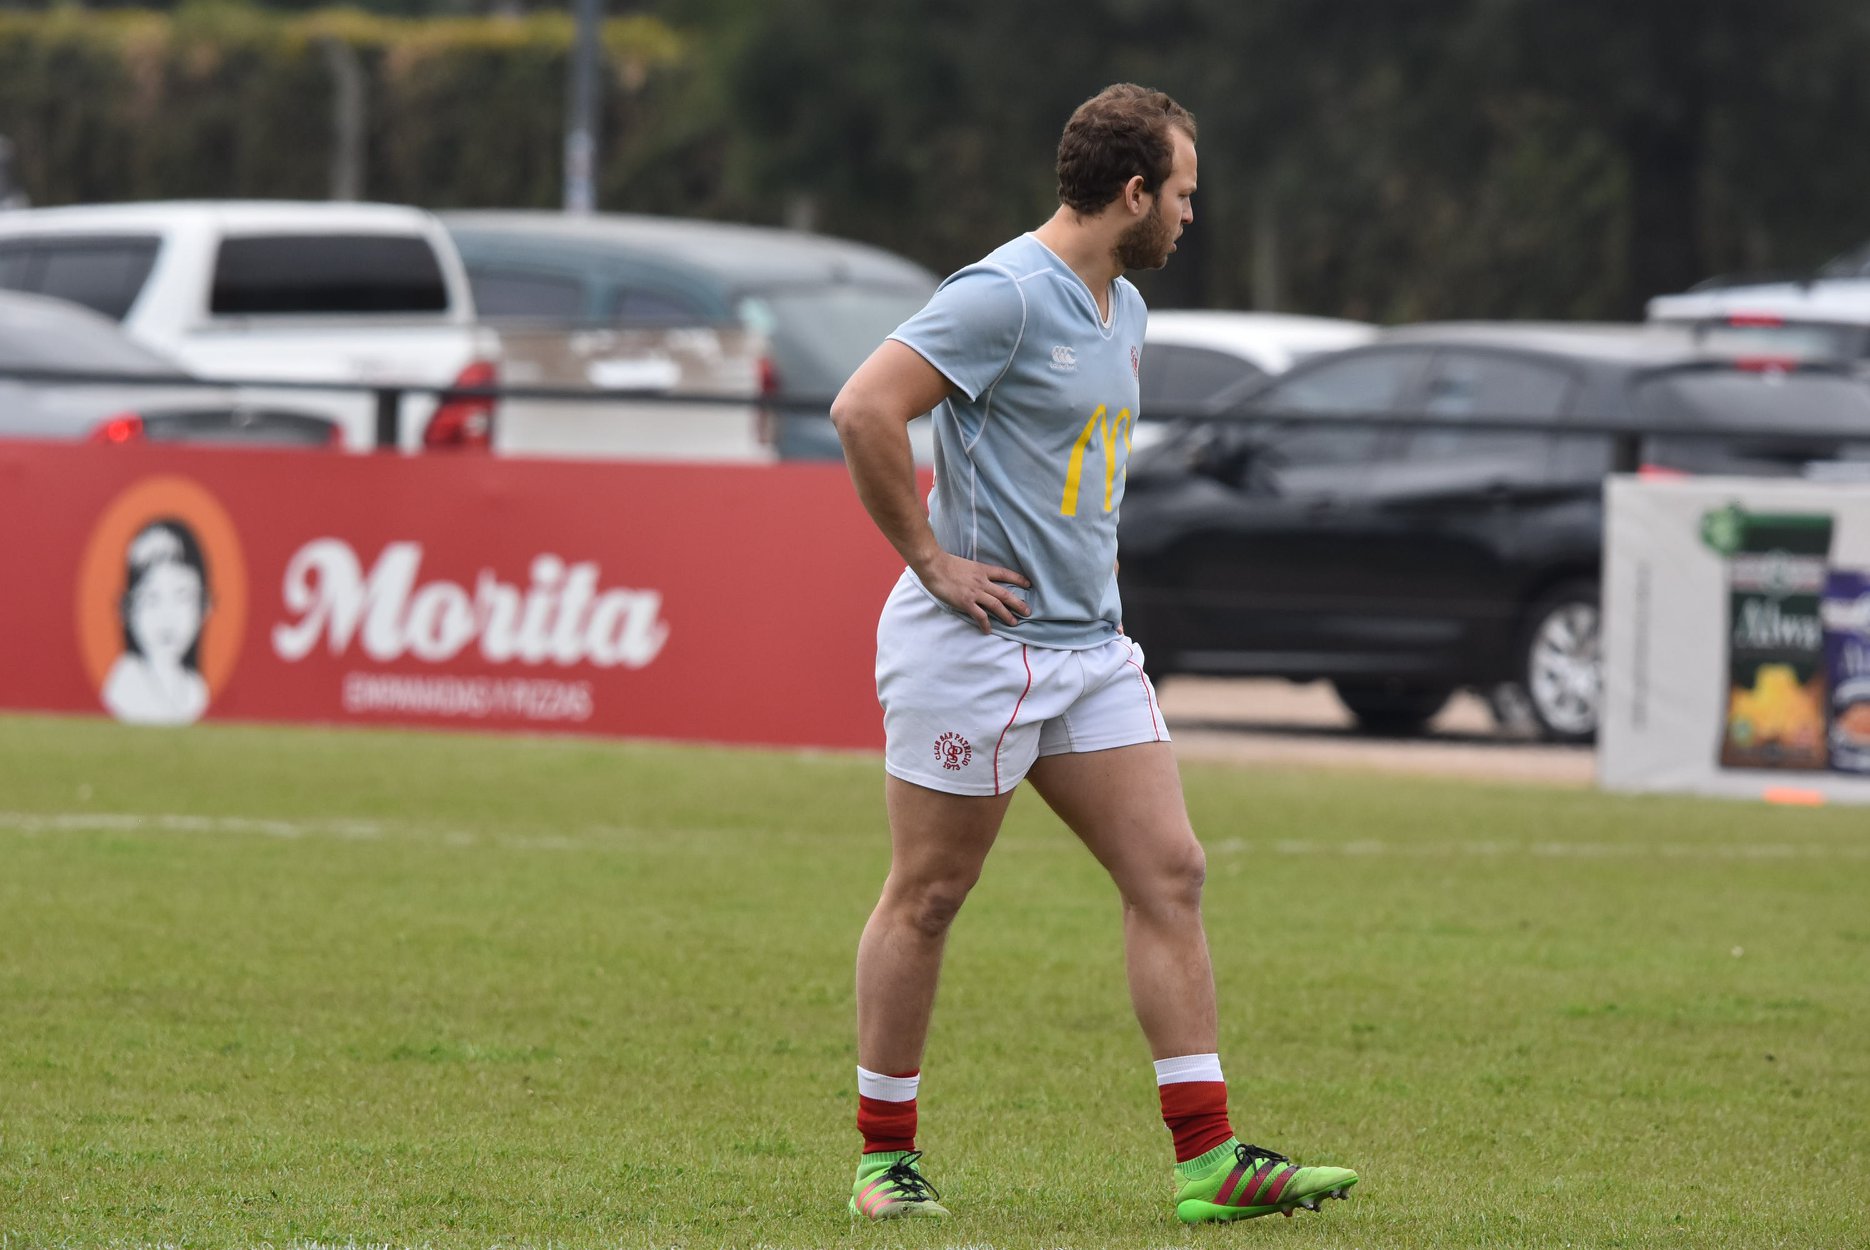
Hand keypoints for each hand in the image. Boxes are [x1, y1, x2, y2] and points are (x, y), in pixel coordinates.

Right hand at [917, 551, 1031, 633]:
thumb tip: (977, 579)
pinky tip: (988, 630)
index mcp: (982, 570)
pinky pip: (980, 615)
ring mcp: (974, 592)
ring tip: (1014, 622)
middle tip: (1028, 611)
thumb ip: (974, 572)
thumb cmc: (945, 563)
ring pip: (996, 605)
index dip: (1018, 579)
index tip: (1028, 584)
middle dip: (1018, 603)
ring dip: (1007, 615)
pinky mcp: (966, 602)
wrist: (933, 565)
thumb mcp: (966, 564)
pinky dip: (985, 624)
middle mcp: (982, 581)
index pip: (1005, 574)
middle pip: (1005, 593)